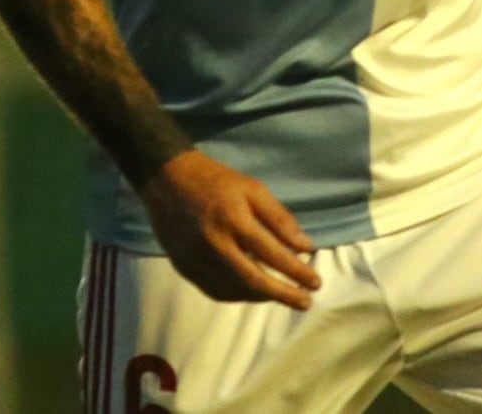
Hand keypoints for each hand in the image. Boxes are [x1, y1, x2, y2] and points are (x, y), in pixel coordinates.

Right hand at [138, 150, 319, 309]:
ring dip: (261, 297)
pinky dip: (236, 295)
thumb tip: (305, 248)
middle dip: (283, 295)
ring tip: (279, 295)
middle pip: (253, 280)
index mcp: (233, 219)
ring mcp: (194, 257)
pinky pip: (214, 290)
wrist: (165, 177)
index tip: (316, 283)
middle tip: (305, 302)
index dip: (297, 272)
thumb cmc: (215, 180)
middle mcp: (213, 242)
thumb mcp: (252, 188)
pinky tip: (250, 292)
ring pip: (234, 290)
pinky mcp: (182, 265)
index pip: (272, 254)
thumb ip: (279, 219)